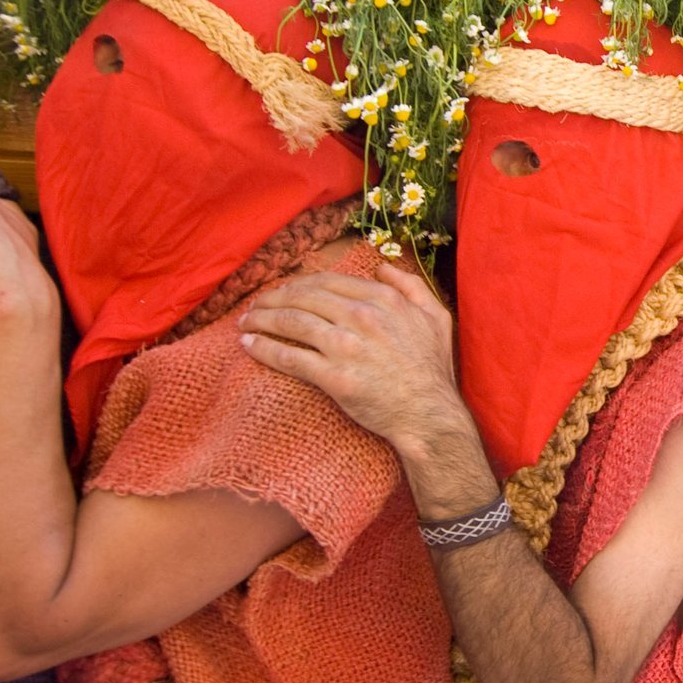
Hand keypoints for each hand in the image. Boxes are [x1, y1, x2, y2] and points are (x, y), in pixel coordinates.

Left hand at [240, 264, 475, 457]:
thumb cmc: (432, 368)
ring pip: (291, 322)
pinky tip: (248, 344)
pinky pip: (289, 357)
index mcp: (383, 299)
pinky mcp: (333, 377)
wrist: (429, 414)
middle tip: (256, 304)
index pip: (328, 280)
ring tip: (246, 322)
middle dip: (273, 297)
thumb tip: (382, 268)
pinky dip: (263, 348)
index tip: (285, 290)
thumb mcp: (436, 317)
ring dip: (261, 319)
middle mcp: (361, 317)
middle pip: (303, 297)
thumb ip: (412, 286)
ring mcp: (346, 346)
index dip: (300, 283)